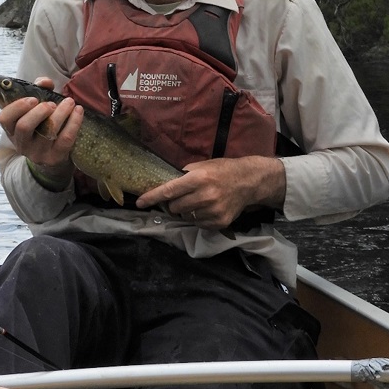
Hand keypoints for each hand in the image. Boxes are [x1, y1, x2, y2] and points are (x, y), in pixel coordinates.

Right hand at [0, 77, 82, 181]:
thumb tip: (45, 82)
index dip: (17, 106)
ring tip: (70, 102)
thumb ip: (38, 90)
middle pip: (24, 127)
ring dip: (61, 113)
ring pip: (47, 132)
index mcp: (12, 129)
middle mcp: (21, 143)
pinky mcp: (55, 158)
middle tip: (51, 104)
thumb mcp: (35, 108)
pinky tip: (78, 110)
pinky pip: (65, 139)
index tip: (32, 98)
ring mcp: (37, 153)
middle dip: (39, 112)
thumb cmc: (42, 124)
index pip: (5, 118)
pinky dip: (74, 122)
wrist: (53, 154)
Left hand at [135, 155, 285, 229]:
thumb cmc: (222, 170)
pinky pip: (197, 224)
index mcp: (199, 178)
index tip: (139, 203)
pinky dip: (198, 217)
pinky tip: (207, 208)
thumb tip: (164, 185)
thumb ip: (184, 174)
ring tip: (198, 201)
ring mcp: (213, 211)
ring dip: (187, 211)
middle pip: (175, 207)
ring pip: (185, 217)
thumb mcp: (203, 165)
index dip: (152, 197)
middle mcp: (205, 195)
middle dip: (173, 203)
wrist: (249, 181)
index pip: (169, 191)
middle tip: (182, 197)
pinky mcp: (219, 222)